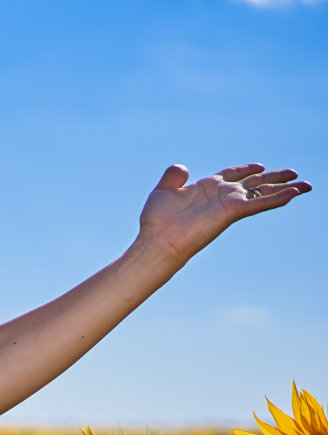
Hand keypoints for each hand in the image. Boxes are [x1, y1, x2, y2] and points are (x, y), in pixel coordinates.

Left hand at [137, 163, 309, 261]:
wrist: (158, 241)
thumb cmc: (156, 221)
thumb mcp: (163, 192)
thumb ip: (173, 177)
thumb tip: (183, 168)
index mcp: (206, 188)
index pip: (231, 174)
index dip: (245, 169)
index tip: (259, 165)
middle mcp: (221, 195)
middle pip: (253, 182)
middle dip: (273, 178)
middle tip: (293, 173)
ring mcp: (228, 204)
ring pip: (262, 193)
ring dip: (284, 188)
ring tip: (305, 185)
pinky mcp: (232, 212)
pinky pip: (259, 203)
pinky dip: (277, 198)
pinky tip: (294, 193)